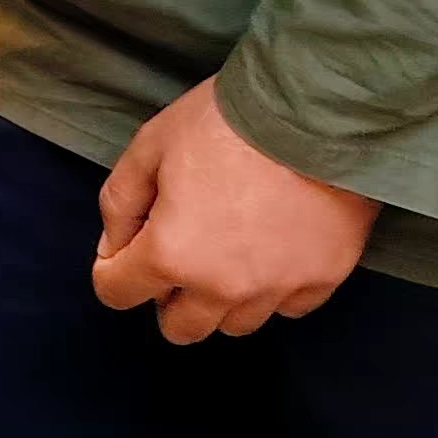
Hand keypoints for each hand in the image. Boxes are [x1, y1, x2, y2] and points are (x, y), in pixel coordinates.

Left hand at [89, 76, 376, 344]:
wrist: (319, 109)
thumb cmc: (227, 121)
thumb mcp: (149, 146)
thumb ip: (119, 204)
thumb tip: (113, 248)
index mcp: (170, 254)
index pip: (116, 293)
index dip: (114, 268)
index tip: (130, 245)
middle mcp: (222, 287)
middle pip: (180, 328)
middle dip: (169, 297)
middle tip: (181, 254)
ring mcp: (277, 288)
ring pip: (235, 324)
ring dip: (223, 298)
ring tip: (231, 249)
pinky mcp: (323, 278)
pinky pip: (288, 307)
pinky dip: (275, 288)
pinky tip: (274, 249)